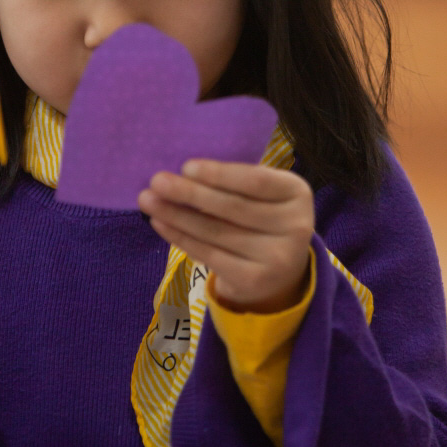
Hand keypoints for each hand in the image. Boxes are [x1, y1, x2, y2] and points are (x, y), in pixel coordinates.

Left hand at [138, 160, 314, 313]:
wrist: (280, 272)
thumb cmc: (261, 218)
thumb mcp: (262, 196)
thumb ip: (234, 182)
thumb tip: (180, 171)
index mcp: (297, 193)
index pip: (256, 181)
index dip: (220, 174)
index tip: (186, 166)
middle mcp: (296, 226)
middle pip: (233, 207)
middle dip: (190, 193)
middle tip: (156, 181)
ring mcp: (278, 257)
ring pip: (217, 232)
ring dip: (177, 215)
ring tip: (148, 201)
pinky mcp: (255, 280)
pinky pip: (210, 255)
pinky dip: (181, 237)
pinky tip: (160, 224)